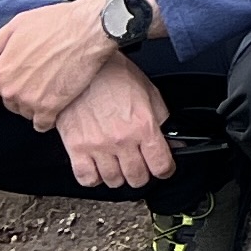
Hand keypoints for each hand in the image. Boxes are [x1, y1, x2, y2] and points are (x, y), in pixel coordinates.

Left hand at [0, 0, 121, 133]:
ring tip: (51, 84)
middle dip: (19, 94)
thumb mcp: (17, 26)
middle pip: (9, 104)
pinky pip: (42, 123)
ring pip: (26, 113)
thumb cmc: (56, 22)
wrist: (91, 30)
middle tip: (37, 77)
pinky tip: (56, 103)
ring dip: (34, 105)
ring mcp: (32, 101)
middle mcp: (12, 90)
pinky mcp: (52, 107)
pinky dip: (47, 117)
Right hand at [52, 54, 174, 191]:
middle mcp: (121, 139)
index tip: (163, 168)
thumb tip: (174, 142)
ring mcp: (97, 146)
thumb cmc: (114, 76)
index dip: (166, 169)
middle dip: (143, 174)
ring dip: (119, 176)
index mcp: (143, 125)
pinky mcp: (76, 148)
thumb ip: (163, 120)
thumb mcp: (149, 93)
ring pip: (114, 181)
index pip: (161, 165)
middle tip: (141, 166)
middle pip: (137, 177)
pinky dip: (94, 178)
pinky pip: (87, 179)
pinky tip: (99, 167)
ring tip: (119, 164)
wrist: (81, 69)